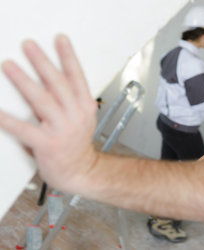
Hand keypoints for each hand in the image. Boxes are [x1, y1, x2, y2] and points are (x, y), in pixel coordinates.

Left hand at [0, 35, 98, 192]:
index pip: (77, 77)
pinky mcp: (47, 144)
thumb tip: (44, 80)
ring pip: (41, 101)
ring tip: (9, 66)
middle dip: (42, 62)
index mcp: (85, 106)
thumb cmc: (77, 144)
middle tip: (28, 46)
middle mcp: (75, 115)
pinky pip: (24, 129)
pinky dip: (8, 120)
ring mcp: (62, 129)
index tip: (60, 39)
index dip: (69, 57)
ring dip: (24, 81)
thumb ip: (67, 99)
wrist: (81, 171)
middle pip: (58, 84)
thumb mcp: (81, 118)